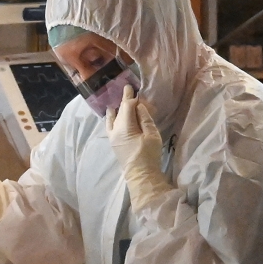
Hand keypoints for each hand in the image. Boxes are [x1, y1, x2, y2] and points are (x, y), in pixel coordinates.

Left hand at [106, 85, 170, 210]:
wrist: (141, 176)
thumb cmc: (149, 155)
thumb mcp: (152, 135)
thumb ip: (145, 119)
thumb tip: (139, 106)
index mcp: (125, 127)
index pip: (127, 107)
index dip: (131, 97)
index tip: (132, 87)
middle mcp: (115, 130)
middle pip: (120, 111)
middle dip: (125, 101)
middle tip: (128, 88)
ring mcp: (112, 137)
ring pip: (114, 118)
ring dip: (118, 109)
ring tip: (121, 101)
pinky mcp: (114, 143)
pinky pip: (110, 126)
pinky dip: (112, 118)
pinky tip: (112, 113)